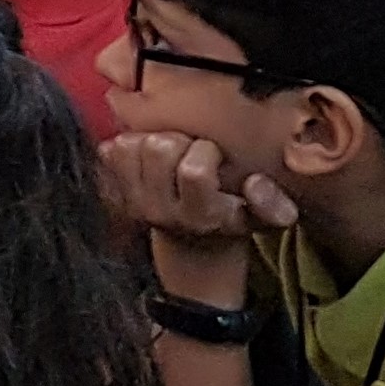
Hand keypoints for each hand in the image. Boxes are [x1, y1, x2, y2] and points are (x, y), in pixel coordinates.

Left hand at [100, 130, 293, 305]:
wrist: (193, 246)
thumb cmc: (232, 222)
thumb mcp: (264, 220)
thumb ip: (274, 206)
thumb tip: (255, 183)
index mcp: (201, 215)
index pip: (193, 170)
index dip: (206, 152)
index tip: (216, 156)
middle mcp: (161, 210)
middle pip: (159, 148)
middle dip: (179, 140)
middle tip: (191, 151)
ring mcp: (134, 201)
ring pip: (131, 144)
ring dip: (152, 139)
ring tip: (171, 152)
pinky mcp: (114, 192)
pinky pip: (110, 150)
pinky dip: (128, 143)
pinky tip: (147, 155)